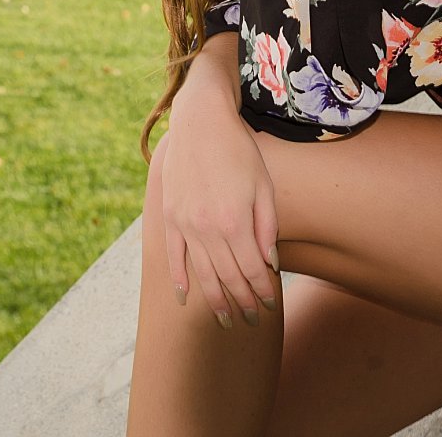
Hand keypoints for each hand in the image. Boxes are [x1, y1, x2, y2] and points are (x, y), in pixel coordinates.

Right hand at [156, 95, 279, 325]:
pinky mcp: (169, 215)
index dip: (263, 290)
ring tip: (225, 320)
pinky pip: (173, 255)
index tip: (271, 304)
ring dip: (215, 299)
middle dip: (242, 301)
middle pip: (228, 276)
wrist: (200, 121)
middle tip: (251, 319)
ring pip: (202, 272)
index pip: (252, 270)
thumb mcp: (263, 185)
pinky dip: (179, 278)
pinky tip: (186, 297)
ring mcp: (185, 223)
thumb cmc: (238, 151)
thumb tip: (269, 262)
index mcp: (235, 222)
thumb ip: (266, 227)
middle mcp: (207, 228)